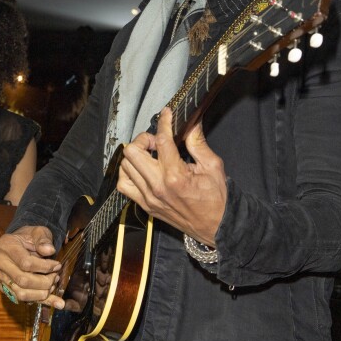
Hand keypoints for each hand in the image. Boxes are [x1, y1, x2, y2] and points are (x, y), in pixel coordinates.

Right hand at [0, 225, 64, 308]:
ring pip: (21, 294)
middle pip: (22, 280)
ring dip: (41, 294)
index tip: (57, 266)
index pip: (26, 263)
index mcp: (6, 245)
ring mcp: (0, 277)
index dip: (44, 267)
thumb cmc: (29, 237)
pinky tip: (56, 302)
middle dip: (44, 282)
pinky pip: (22, 299)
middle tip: (56, 278)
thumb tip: (49, 250)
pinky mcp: (5, 288)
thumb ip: (43, 240)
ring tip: (53, 287)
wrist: (19, 243)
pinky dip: (40, 302)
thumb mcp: (38, 232)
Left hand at [117, 107, 226, 245]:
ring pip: (125, 166)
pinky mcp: (145, 205)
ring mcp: (148, 198)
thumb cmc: (216, 199)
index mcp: (175, 176)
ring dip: (136, 155)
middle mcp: (157, 187)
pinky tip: (142, 169)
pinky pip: (124, 185)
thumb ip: (197, 143)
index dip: (163, 122)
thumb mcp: (212, 166)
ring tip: (151, 155)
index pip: (161, 141)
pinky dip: (129, 173)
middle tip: (157, 141)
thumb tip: (191, 122)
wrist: (216, 227)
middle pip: (132, 152)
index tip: (167, 113)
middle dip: (144, 139)